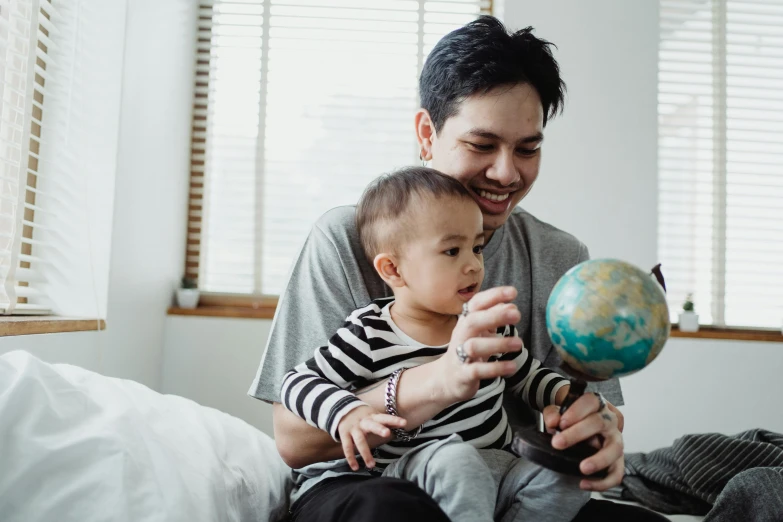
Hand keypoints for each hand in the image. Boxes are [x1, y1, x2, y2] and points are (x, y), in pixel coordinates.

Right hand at [336, 405, 406, 470]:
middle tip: (387, 434)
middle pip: (372, 425)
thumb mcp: (374, 416)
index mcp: (373, 416)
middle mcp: (363, 422)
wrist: (341, 409)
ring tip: (372, 465)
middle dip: (379, 429)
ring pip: (360, 440)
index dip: (394, 420)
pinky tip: (355, 467)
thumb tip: (404, 424)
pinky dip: (350, 458)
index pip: (385, 418)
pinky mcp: (344, 434)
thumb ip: (386, 421)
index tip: (404, 423)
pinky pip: (347, 447)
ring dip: (365, 453)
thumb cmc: (363, 416)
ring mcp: (353, 428)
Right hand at [437, 286, 522, 402]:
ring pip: (474, 346)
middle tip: (517, 314)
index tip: (513, 292)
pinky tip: (512, 366)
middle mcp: (461, 336)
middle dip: (494, 316)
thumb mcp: (480, 332)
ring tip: (519, 343)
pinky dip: (495, 368)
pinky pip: (477, 370)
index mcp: (466, 322)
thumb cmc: (468, 350)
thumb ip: (494, 318)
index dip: (493, 296)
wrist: (446, 378)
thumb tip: (511, 305)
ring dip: (498, 343)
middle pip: (472, 321)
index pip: (476, 304)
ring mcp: (460, 355)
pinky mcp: (463, 374)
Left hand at [542, 393, 624, 490]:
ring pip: (615, 448)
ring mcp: (616, 440)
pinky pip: (616, 473)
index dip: (577, 411)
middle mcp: (610, 421)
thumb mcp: (558, 412)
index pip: (591, 401)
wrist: (581, 428)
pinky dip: (602, 481)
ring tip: (583, 468)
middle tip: (557, 443)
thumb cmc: (570, 419)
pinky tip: (584, 483)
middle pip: (600, 423)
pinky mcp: (618, 460)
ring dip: (599, 460)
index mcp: (597, 405)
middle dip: (577, 434)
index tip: (561, 422)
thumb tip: (553, 422)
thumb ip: (553, 414)